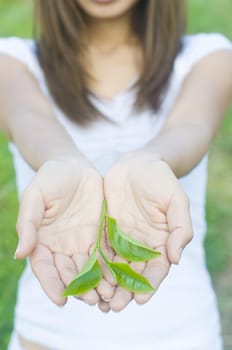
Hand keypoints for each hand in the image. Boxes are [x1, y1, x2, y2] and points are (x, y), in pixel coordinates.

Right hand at [15, 158, 113, 304]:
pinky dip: (109, 266)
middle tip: (91, 300)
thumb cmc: (49, 179)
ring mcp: (81, 241)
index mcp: (41, 241)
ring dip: (96, 282)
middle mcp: (61, 246)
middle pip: (68, 272)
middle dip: (79, 288)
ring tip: (107, 294)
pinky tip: (117, 276)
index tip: (60, 300)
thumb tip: (20, 255)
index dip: (51, 285)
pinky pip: (104, 252)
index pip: (44, 268)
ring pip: (88, 267)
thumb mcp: (34, 197)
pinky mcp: (99, 234)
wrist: (73, 165)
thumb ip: (28, 224)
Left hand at [102, 152, 192, 311]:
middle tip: (114, 307)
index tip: (140, 299)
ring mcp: (122, 238)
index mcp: (160, 241)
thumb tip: (176, 259)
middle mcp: (141, 244)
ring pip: (114, 266)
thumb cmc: (161, 180)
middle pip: (133, 273)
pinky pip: (99, 249)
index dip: (150, 285)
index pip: (157, 269)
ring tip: (98, 301)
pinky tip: (86, 277)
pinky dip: (94, 265)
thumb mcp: (176, 201)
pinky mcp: (105, 229)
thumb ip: (180, 229)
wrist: (138, 163)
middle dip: (125, 291)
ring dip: (107, 284)